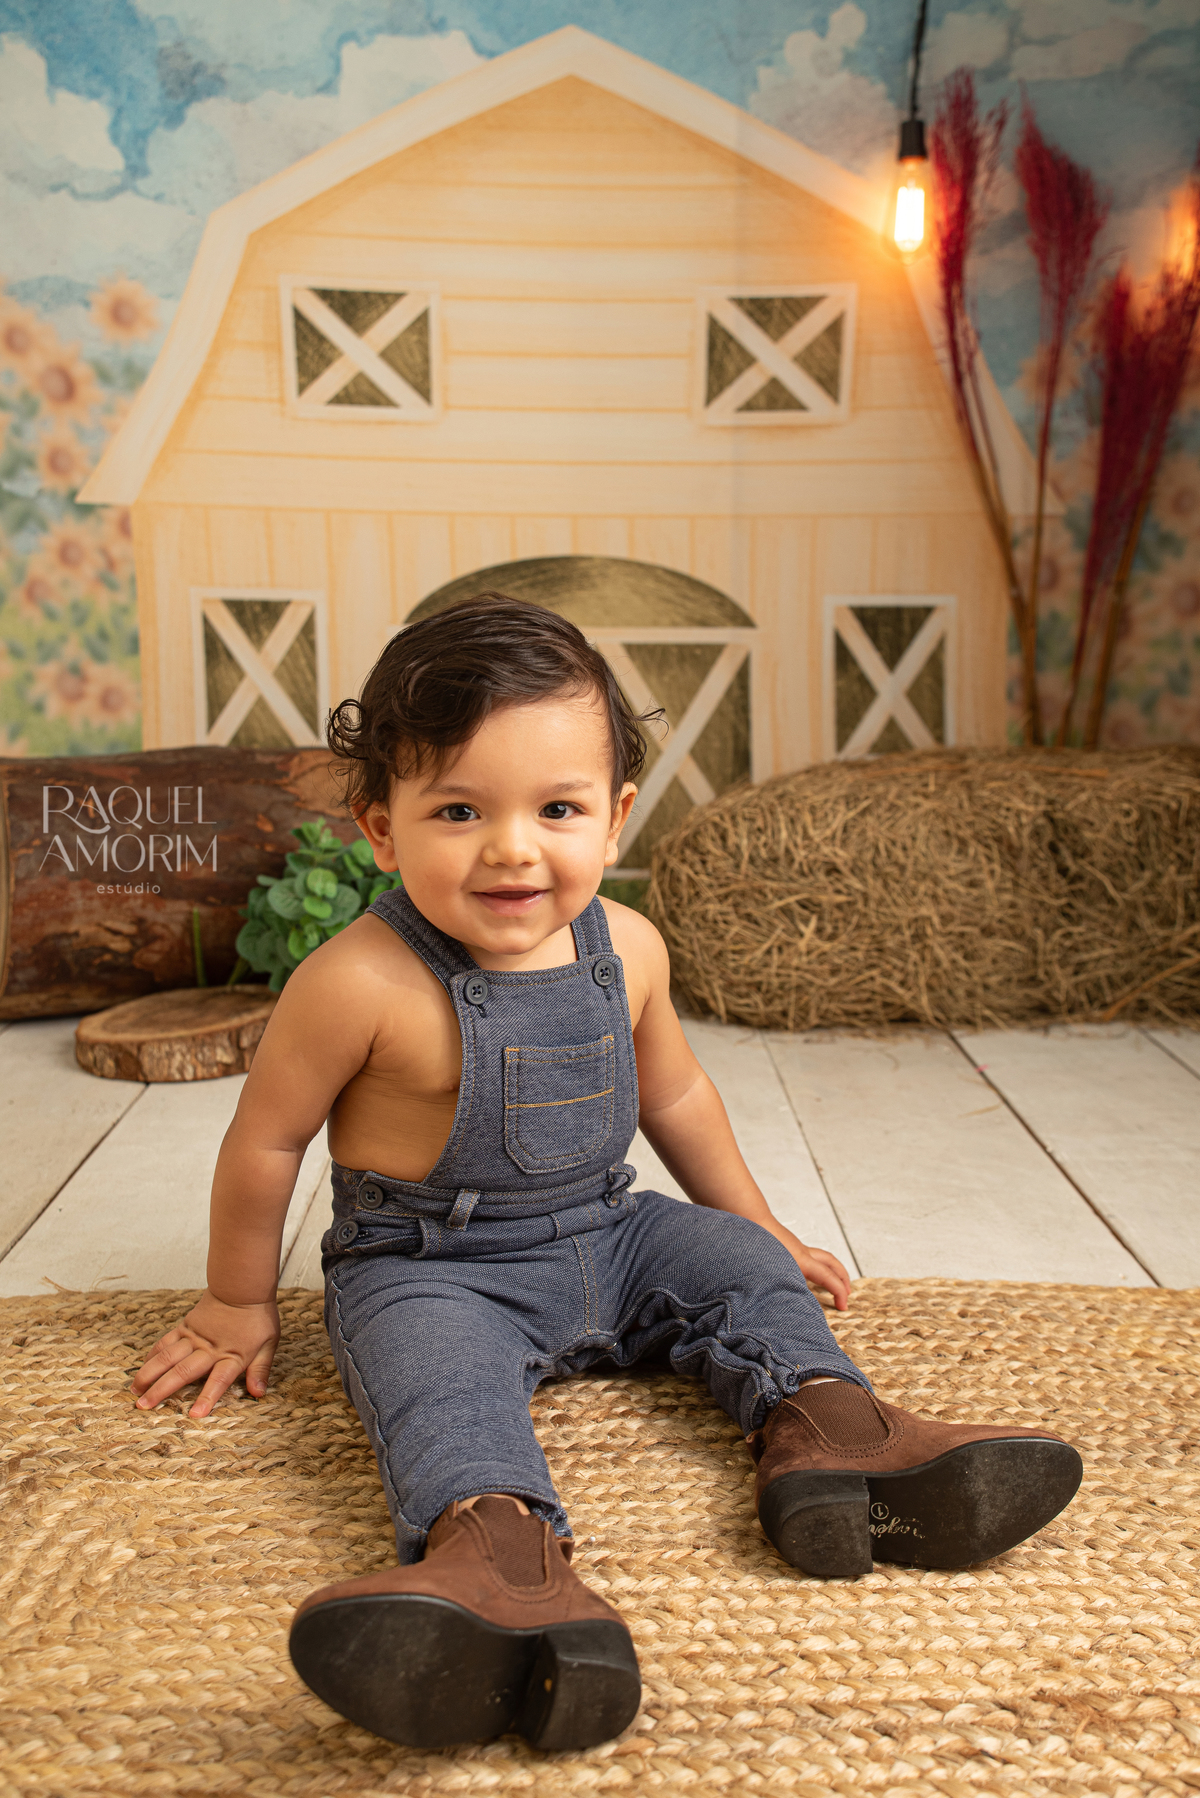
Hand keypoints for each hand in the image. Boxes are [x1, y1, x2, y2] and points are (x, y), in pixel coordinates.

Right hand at [131, 1290, 280, 1418]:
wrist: (242, 1288)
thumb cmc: (257, 1318)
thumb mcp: (269, 1344)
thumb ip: (261, 1369)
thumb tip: (259, 1393)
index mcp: (231, 1356)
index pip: (219, 1381)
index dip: (208, 1398)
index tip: (195, 1415)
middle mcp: (209, 1349)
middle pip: (183, 1372)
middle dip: (162, 1390)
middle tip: (143, 1406)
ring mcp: (194, 1338)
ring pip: (168, 1357)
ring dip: (150, 1374)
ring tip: (135, 1390)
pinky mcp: (185, 1328)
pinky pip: (166, 1342)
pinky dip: (153, 1355)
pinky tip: (143, 1367)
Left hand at [762, 1220, 851, 1311]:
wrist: (747, 1217)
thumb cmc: (755, 1242)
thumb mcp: (769, 1273)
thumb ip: (782, 1289)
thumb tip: (791, 1304)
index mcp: (801, 1260)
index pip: (829, 1278)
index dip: (839, 1293)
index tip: (843, 1306)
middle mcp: (802, 1252)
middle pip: (831, 1263)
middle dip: (842, 1278)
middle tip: (846, 1293)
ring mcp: (795, 1247)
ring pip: (821, 1257)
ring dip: (831, 1270)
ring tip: (830, 1283)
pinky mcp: (787, 1246)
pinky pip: (810, 1256)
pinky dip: (816, 1266)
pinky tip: (805, 1275)